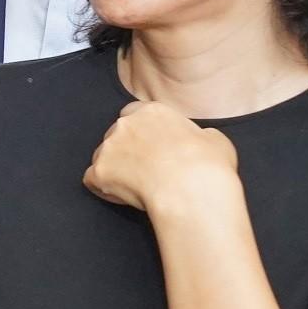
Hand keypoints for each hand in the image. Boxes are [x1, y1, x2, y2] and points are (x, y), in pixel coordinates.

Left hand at [83, 99, 240, 217]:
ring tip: (137, 186)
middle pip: (116, 134)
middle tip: (144, 169)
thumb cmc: (207, 166)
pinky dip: (103, 187)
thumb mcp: (215, 139)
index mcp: (152, 112)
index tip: (149, 145)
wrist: (191, 189)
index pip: (134, 113)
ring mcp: (109, 147)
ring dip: (114, 168)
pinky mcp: (99, 171)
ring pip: (102, 156)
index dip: (140, 130)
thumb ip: (197, 135)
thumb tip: (199, 140)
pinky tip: (122, 196)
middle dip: (126, 150)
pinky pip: (93, 179)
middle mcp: (126, 124)